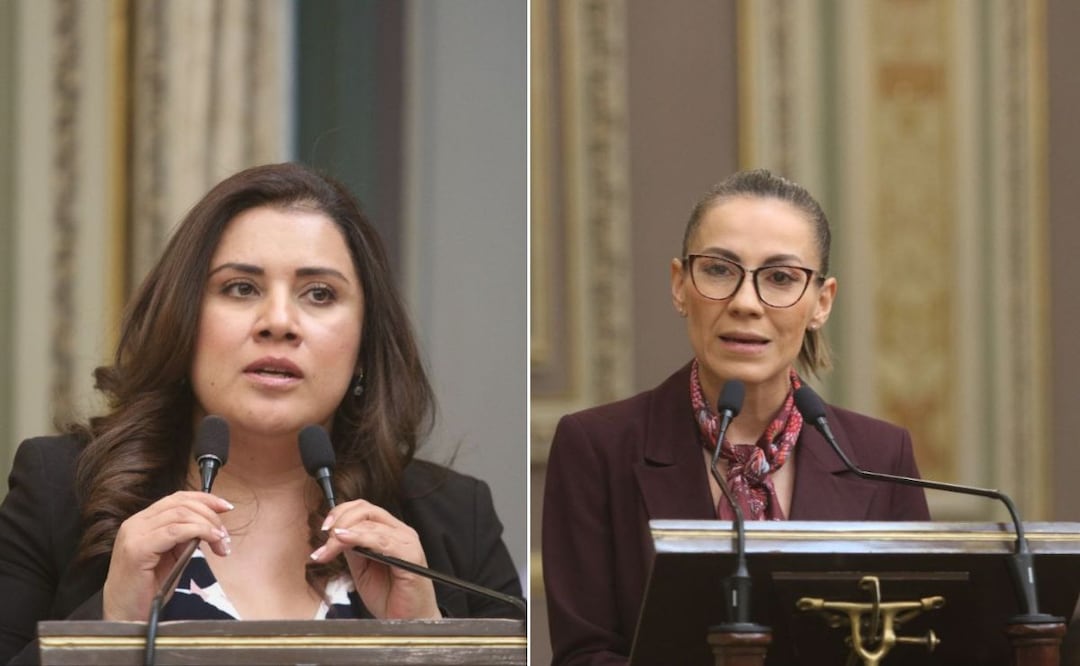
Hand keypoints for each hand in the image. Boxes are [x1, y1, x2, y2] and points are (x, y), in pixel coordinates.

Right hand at [102, 491, 233, 620]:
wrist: (124, 617)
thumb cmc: (148, 590)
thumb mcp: (171, 558)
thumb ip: (185, 538)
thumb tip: (209, 526)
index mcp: (141, 522)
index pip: (176, 499)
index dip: (204, 499)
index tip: (225, 507)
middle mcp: (135, 523)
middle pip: (180, 504)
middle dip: (210, 515)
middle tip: (225, 535)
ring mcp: (134, 535)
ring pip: (180, 515)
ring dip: (208, 525)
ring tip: (221, 542)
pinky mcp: (137, 549)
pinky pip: (174, 531)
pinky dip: (199, 531)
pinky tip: (212, 540)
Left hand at [310, 500, 439, 618]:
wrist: (408, 621)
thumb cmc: (390, 597)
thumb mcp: (362, 569)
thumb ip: (353, 549)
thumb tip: (334, 535)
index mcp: (390, 532)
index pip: (364, 509)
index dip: (340, 513)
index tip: (324, 529)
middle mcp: (400, 532)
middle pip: (366, 510)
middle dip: (339, 521)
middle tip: (324, 540)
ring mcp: (407, 542)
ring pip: (370, 524)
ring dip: (342, 534)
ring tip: (327, 550)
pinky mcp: (410, 555)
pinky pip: (382, 540)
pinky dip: (359, 537)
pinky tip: (343, 541)